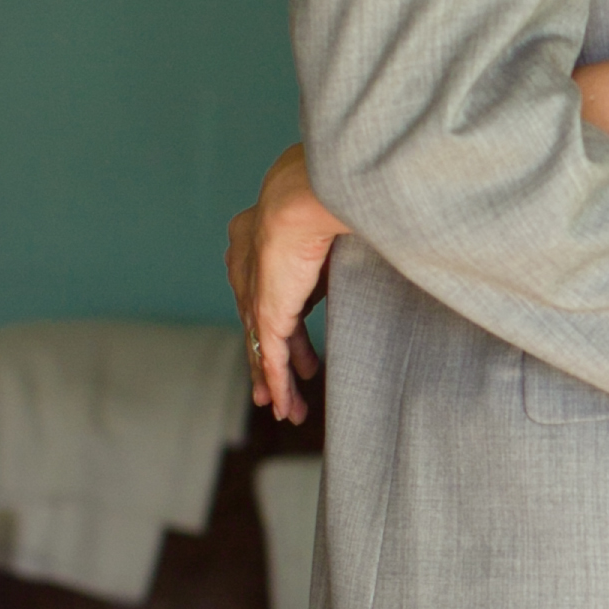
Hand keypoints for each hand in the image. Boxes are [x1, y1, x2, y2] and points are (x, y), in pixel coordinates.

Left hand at [226, 142, 347, 420]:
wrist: (305, 198)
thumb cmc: (326, 198)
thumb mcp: (328, 227)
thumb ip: (331, 252)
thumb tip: (363, 257)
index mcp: (255, 239)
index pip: (269, 291)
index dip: (285, 322)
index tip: (300, 346)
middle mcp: (244, 267)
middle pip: (260, 325)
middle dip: (275, 360)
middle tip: (284, 388)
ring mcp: (253, 293)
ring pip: (262, 347)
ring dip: (275, 383)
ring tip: (287, 410)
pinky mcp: (264, 313)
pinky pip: (270, 357)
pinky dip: (276, 384)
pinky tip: (283, 406)